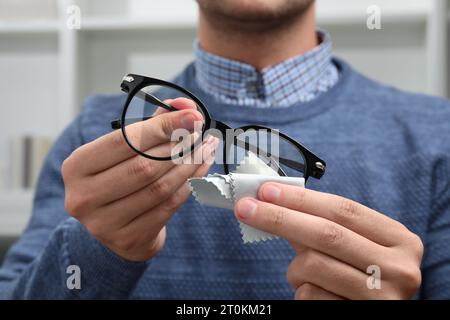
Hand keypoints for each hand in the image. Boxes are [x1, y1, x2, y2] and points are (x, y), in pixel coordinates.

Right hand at [63, 98, 217, 261]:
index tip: (192, 116)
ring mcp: (104, 222)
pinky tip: (201, 170)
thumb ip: (153, 125)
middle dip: (179, 147)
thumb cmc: (120, 178)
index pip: (124, 141)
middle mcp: (84, 196)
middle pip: (144, 166)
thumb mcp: (124, 150)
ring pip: (159, 187)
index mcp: (76, 166)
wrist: (116, 227)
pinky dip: (190, 185)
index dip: (162, 127)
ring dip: (189, 165)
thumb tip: (187, 107)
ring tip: (205, 149)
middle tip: (200, 135)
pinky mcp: (128, 238)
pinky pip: (168, 206)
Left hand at [234, 183, 423, 299]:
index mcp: (399, 240)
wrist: (375, 315)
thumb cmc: (360, 277)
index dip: (301, 198)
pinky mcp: (360, 317)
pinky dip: (301, 292)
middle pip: (326, 233)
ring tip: (302, 275)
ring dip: (294, 269)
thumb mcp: (353, 248)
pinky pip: (310, 295)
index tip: (266, 190)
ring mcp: (384, 297)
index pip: (343, 209)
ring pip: (313, 265)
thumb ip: (320, 226)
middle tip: (245, 208)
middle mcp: (400, 268)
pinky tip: (317, 295)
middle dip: (279, 217)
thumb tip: (272, 200)